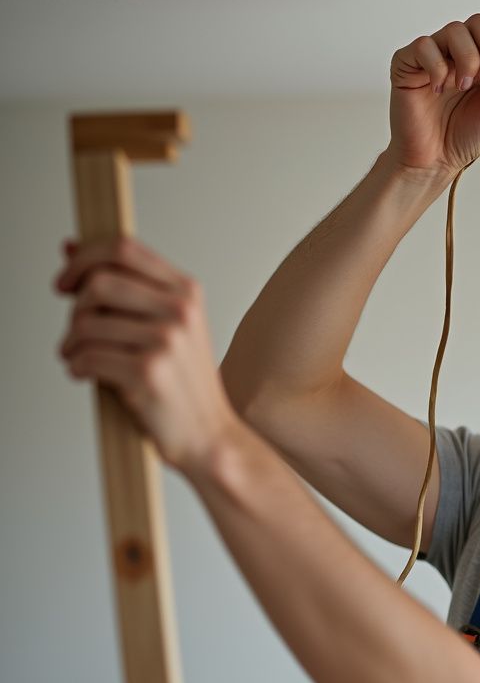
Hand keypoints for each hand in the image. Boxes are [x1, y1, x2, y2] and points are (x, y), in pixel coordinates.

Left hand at [54, 236, 239, 477]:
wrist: (210, 436)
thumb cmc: (185, 385)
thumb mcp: (168, 327)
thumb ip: (126, 287)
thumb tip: (71, 246)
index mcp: (187, 293)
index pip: (123, 248)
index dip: (84, 258)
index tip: (67, 280)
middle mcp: (180, 311)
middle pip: (98, 282)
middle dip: (75, 309)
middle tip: (78, 332)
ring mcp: (165, 341)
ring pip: (86, 324)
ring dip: (71, 344)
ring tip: (80, 357)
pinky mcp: (147, 372)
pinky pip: (86, 357)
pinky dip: (76, 367)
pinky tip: (86, 374)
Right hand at [384, 15, 479, 179]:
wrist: (435, 161)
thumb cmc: (462, 138)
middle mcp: (458, 54)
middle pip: (476, 23)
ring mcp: (434, 57)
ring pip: (453, 30)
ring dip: (466, 57)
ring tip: (463, 86)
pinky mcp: (409, 63)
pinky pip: (423, 46)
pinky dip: (435, 65)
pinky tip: (438, 88)